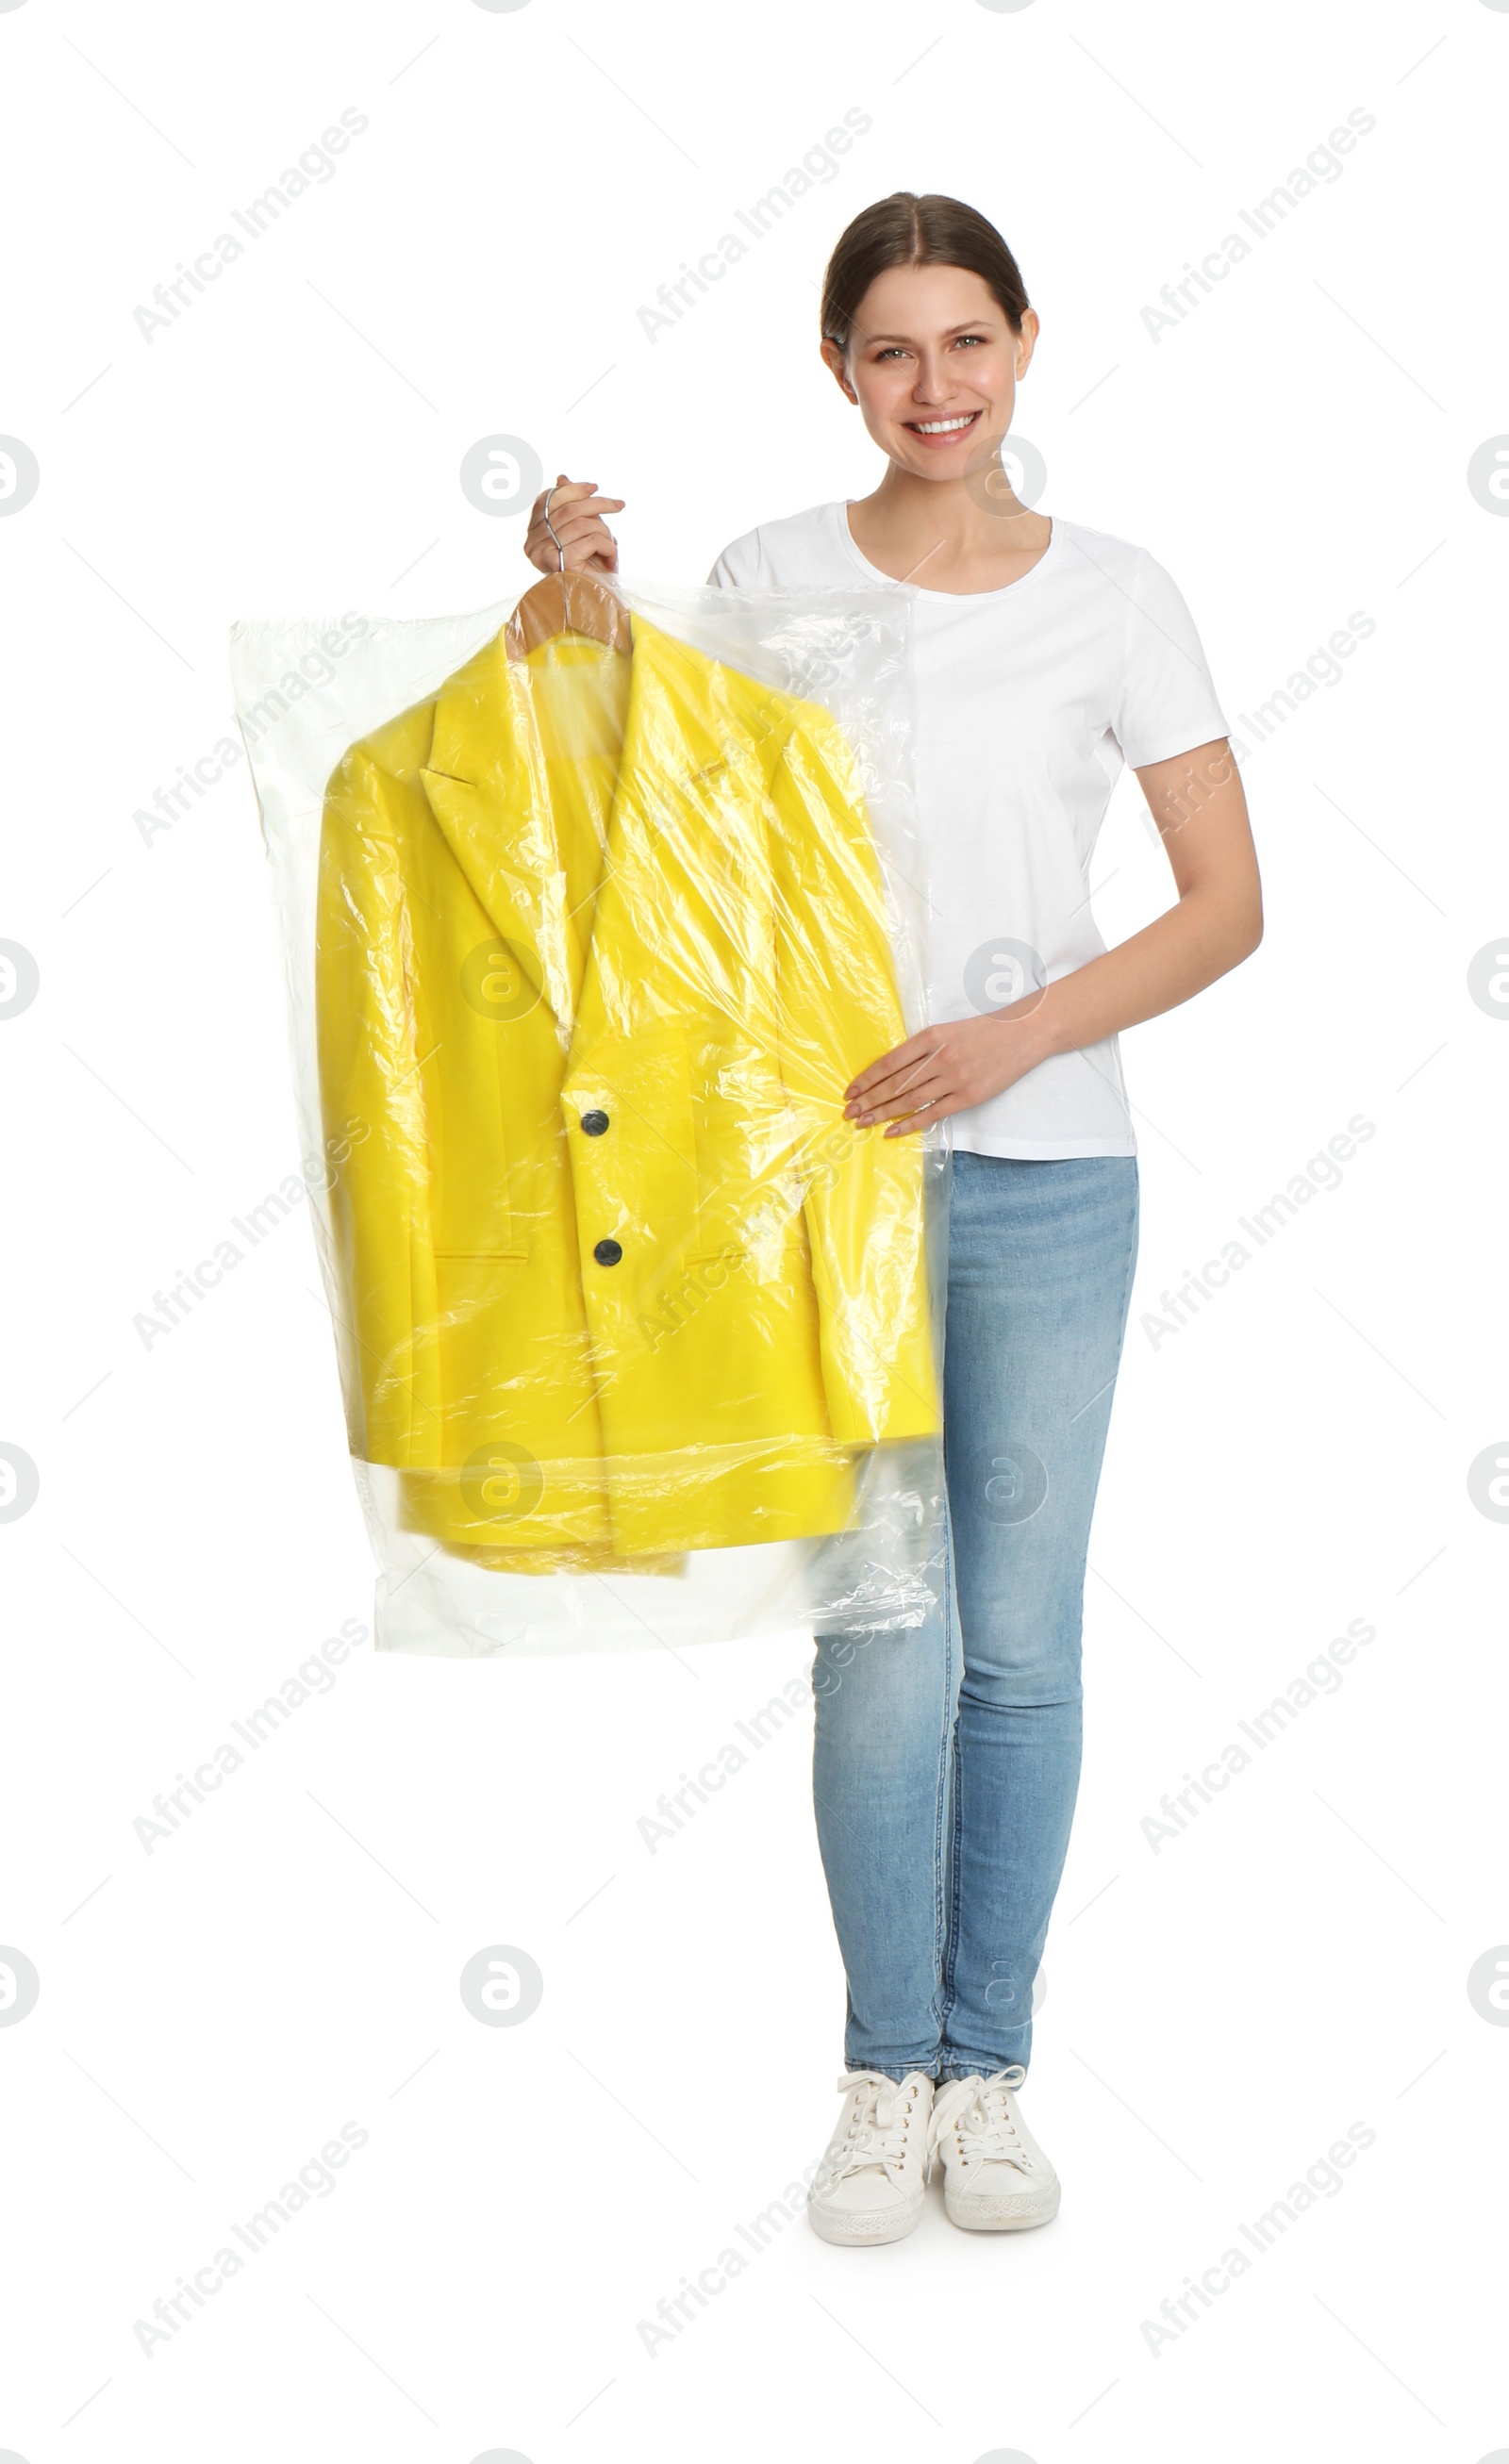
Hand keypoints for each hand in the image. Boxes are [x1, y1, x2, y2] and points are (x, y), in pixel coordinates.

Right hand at [523, 473, 624, 576]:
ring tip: (611, 546)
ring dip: (606, 532)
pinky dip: (609, 547)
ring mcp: (545, 554)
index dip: (572, 489)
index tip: (595, 488)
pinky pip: (593, 539)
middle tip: (619, 505)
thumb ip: (569, 508)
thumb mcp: (578, 534)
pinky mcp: (562, 563)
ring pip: (584, 523)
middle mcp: (532, 545)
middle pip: (568, 509)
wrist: (593, 606)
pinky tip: (610, 560)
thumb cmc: (586, 571)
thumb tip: (561, 477)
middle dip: (598, 504)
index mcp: (531, 536)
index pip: (547, 500)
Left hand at [844, 1000, 1053, 1135]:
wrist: (1024, 1032)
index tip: (851, 1090)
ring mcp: (955, 1078)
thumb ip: (922, 1048)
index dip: (867, 1078)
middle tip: (849, 1112)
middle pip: (895, 1083)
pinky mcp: (968, 1096)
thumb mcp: (948, 1029)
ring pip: (909, 1100)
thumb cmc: (984, 1030)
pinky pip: (932, 1114)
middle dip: (869, 1099)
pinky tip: (891, 1132)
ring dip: (882, 1113)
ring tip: (863, 1122)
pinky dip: (909, 1124)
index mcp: (931, 1037)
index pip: (890, 1062)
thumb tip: (892, 1071)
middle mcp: (940, 1058)